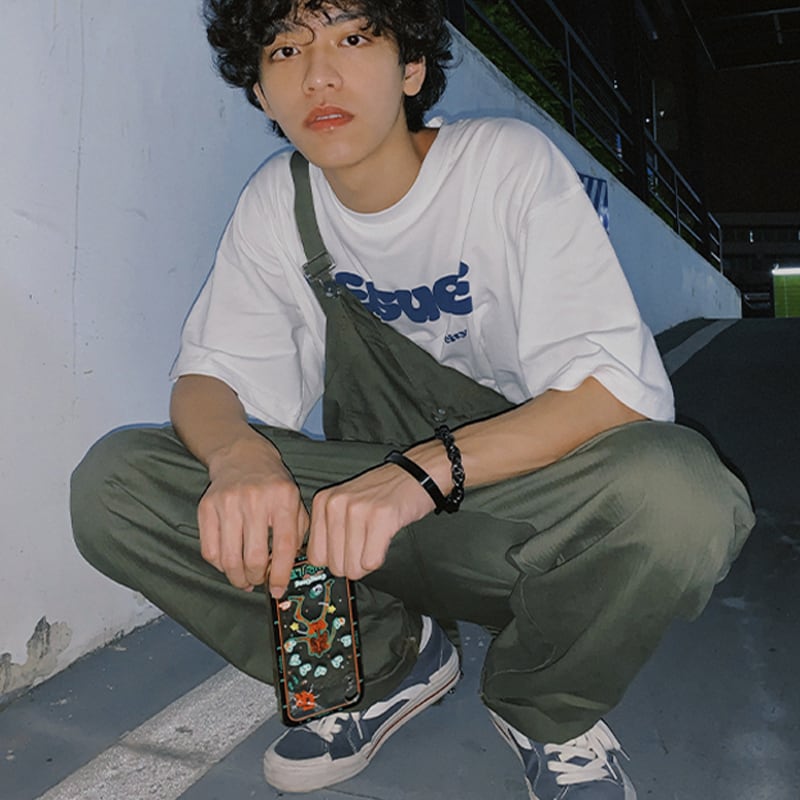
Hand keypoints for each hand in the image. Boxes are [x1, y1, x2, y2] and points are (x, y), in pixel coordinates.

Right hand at [198, 437, 307, 597]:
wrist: (243, 458)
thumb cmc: (273, 486)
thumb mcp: (295, 502)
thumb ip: (297, 534)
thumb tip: (289, 571)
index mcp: (283, 498)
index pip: (283, 546)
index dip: (281, 574)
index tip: (277, 589)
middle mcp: (255, 499)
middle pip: (254, 557)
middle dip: (257, 578)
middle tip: (259, 581)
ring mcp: (228, 503)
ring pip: (229, 559)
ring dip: (237, 577)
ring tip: (244, 579)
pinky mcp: (206, 508)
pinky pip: (210, 550)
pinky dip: (220, 565)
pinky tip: (229, 563)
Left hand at [307, 462, 435, 579]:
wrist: (416, 473)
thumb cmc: (383, 492)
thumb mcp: (346, 503)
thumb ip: (330, 529)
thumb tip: (323, 564)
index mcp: (323, 501)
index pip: (315, 556)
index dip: (334, 560)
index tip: (346, 554)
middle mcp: (335, 504)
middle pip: (334, 565)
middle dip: (352, 564)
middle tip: (366, 545)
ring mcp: (357, 510)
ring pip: (353, 567)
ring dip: (367, 561)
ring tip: (376, 541)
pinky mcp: (380, 517)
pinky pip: (371, 561)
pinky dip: (379, 558)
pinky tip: (384, 539)